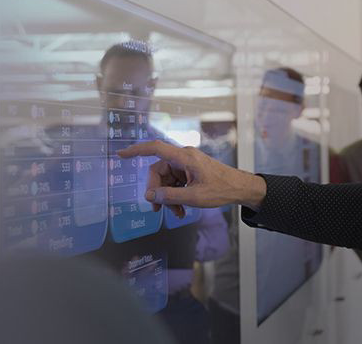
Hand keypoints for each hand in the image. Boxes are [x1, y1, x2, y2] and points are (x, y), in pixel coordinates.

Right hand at [116, 140, 265, 218]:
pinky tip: (180, 209)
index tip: (121, 155)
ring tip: (176, 213)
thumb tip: (150, 196)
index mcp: (184, 157)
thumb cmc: (222, 189)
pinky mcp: (190, 171)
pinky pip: (175, 182)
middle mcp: (183, 157)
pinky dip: (175, 195)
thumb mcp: (194, 197)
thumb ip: (170, 196)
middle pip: (158, 171)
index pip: (155, 148)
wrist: (241, 188)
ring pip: (166, 180)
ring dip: (168, 197)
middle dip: (157, 191)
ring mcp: (187, 164)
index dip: (136, 151)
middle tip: (157, 210)